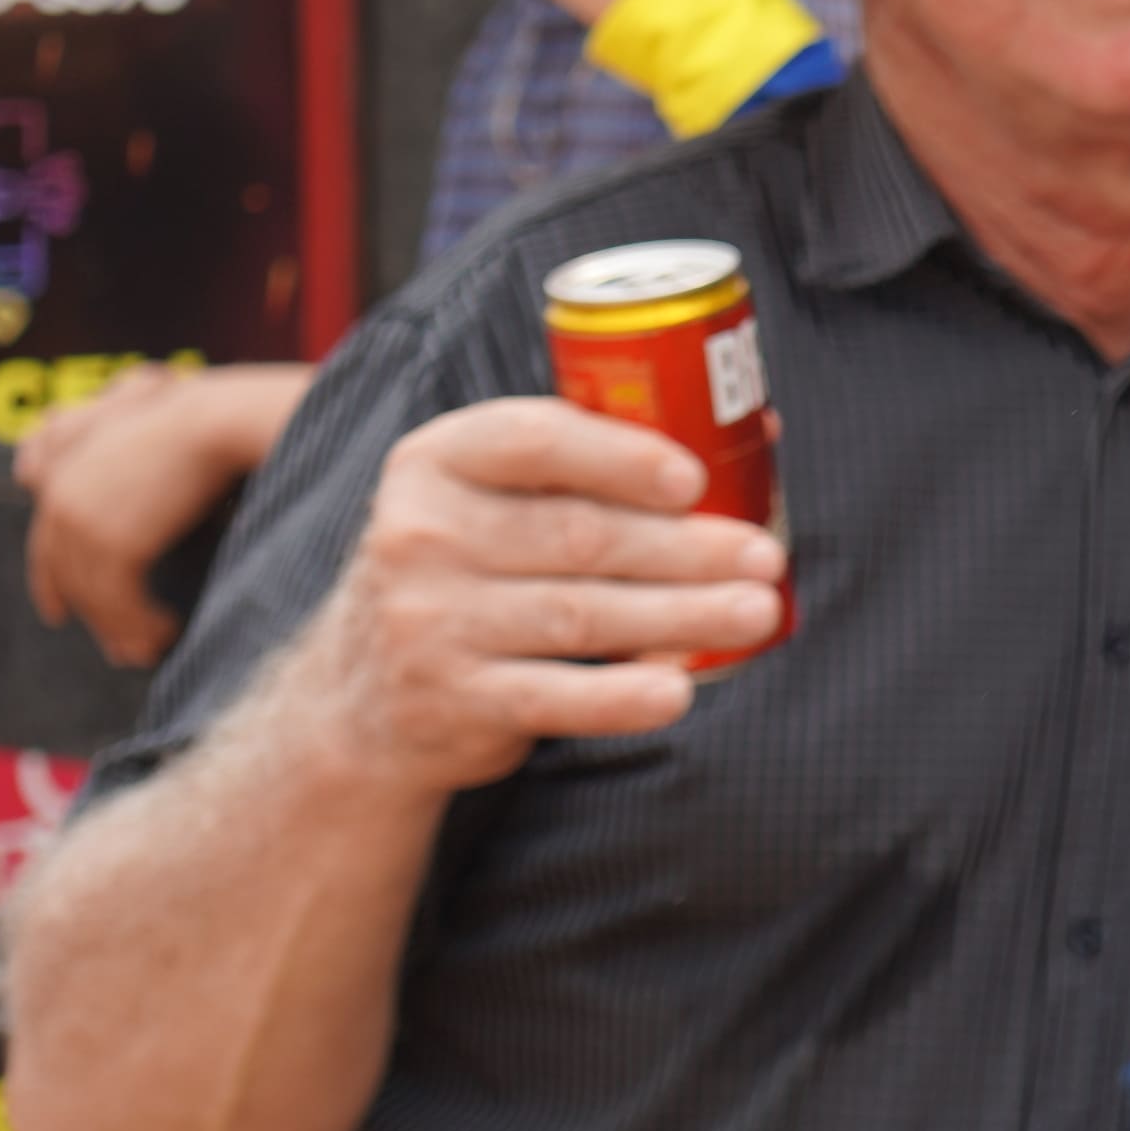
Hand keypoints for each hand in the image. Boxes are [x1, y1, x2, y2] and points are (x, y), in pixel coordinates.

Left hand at [15, 362, 309, 665]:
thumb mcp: (140, 453)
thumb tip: (101, 507)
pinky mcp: (113, 544)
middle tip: (121, 650)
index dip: (51, 585)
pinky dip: (143, 624)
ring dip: (126, 629)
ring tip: (151, 651)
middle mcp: (62, 501)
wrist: (214, 422)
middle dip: (97, 618)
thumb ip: (119, 478)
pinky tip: (167, 634)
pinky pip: (121, 601)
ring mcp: (83, 524)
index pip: (48, 544)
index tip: (58, 615)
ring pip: (97, 595)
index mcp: (64, 477)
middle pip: (72, 577)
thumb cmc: (197, 425)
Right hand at [281, 397, 788, 794]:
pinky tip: (677, 689)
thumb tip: (758, 431)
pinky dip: (620, 696)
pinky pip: (553, 696)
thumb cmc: (476, 568)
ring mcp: (426, 621)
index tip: (694, 479)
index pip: (532, 441)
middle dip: (685, 548)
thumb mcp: (497, 497)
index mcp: (436, 461)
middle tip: (765, 555)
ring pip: (580, 614)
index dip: (620, 457)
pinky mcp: (446, 700)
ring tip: (755, 612)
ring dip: (681, 615)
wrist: (364, 692)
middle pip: (578, 535)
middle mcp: (419, 535)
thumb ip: (599, 461)